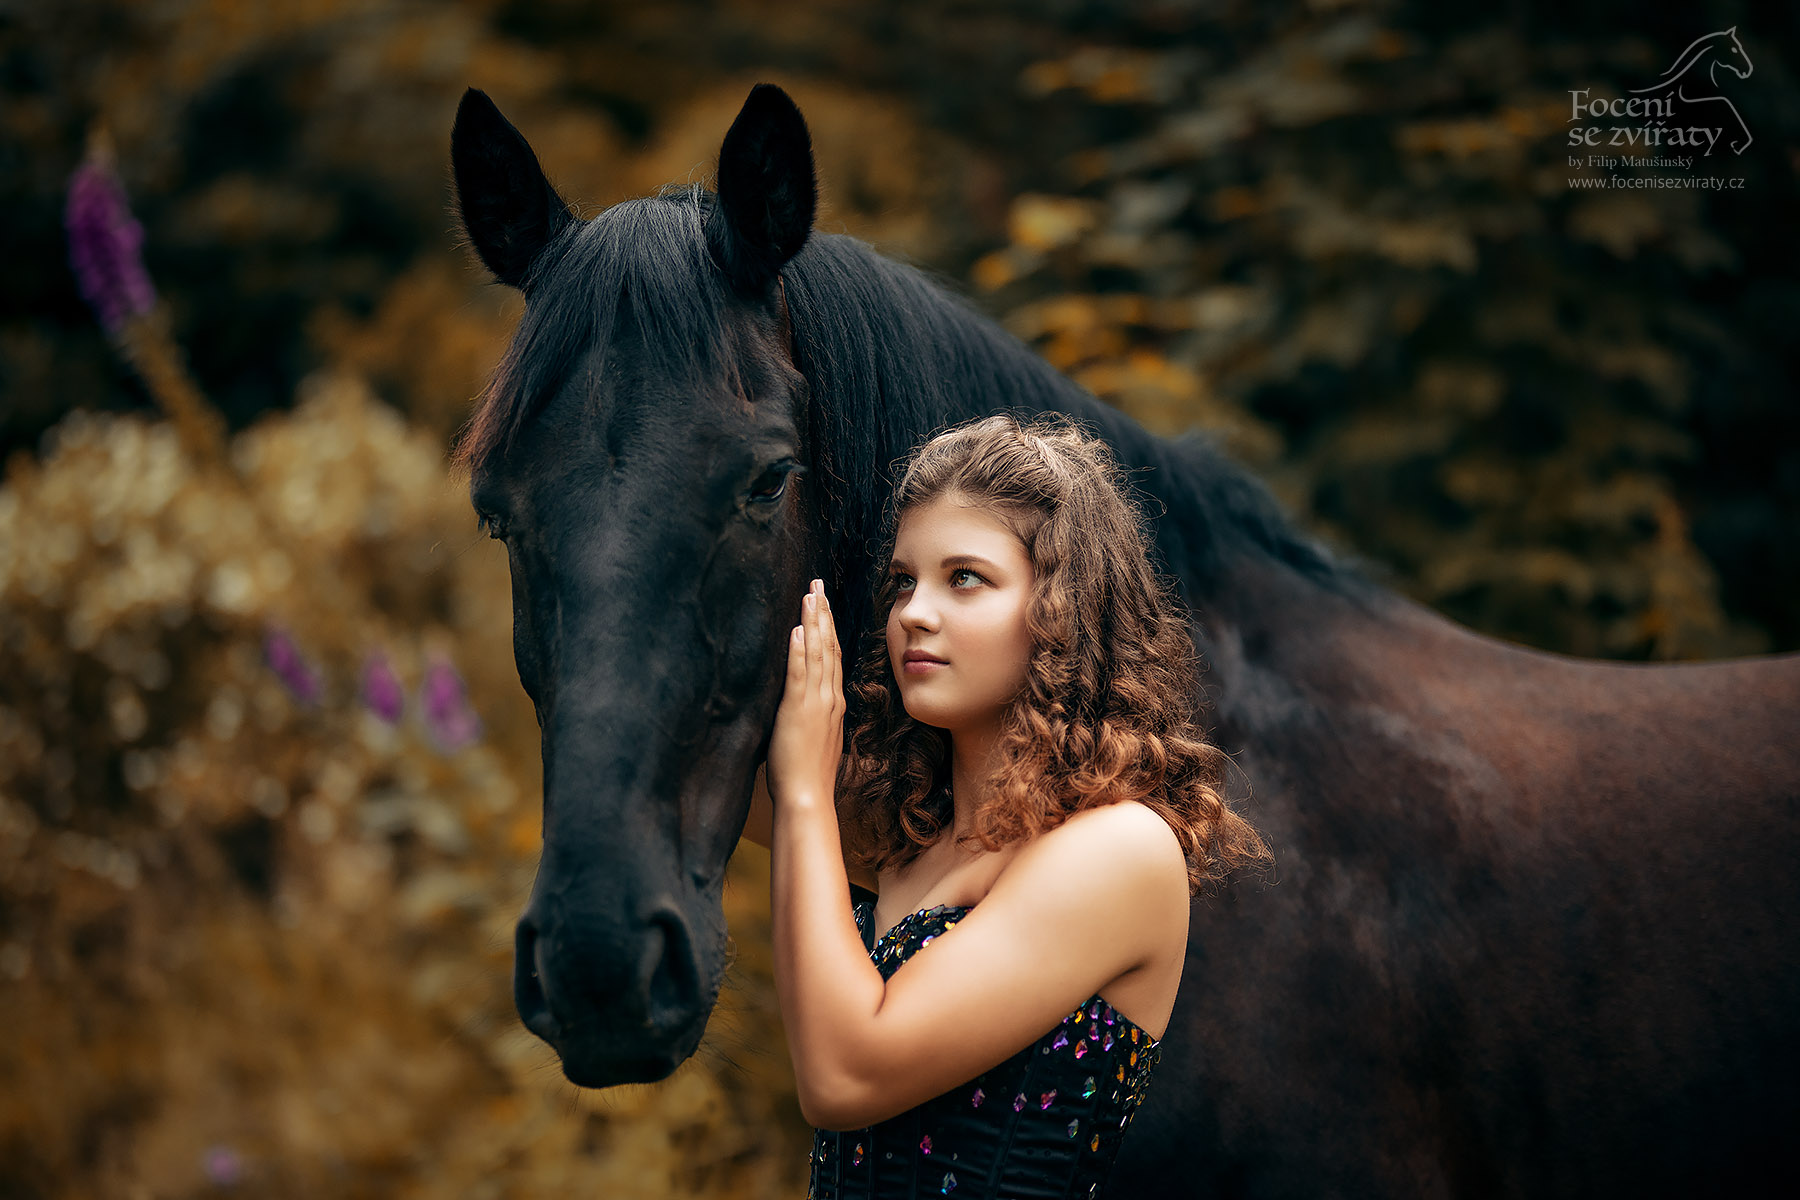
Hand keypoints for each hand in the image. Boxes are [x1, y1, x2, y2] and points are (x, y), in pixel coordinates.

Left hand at [768, 578, 844, 811]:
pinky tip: (797, 629)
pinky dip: (799, 650)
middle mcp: (829, 698)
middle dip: (824, 614)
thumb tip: (807, 708)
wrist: (809, 797)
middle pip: (829, 647)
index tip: (824, 605)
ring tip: (811, 595)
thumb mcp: (817, 740)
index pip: (833, 658)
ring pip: (818, 654)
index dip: (829, 629)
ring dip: (814, 622)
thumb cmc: (809, 777)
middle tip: (819, 585)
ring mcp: (816, 703)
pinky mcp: (798, 710)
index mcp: (833, 704)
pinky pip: (800, 674)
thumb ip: (815, 719)